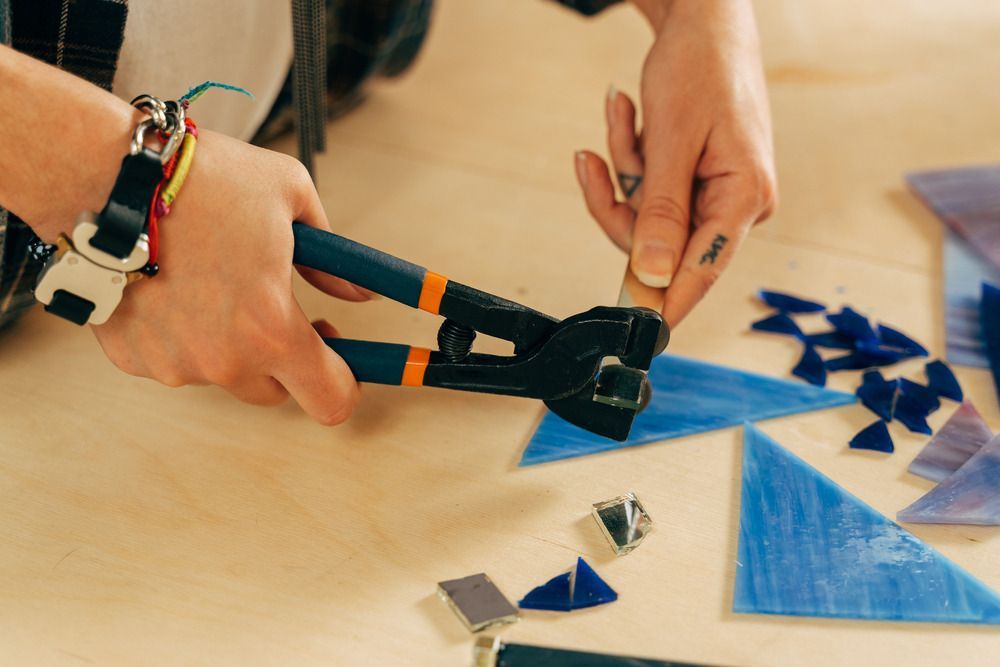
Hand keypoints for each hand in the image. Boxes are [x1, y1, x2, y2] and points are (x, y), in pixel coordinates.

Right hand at [0, 46, 362, 424]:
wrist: (103, 175)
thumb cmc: (203, 180)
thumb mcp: (292, 199)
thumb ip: (336, 261)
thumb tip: (363, 292)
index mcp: (271, 329)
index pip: (331, 400)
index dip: (345, 384)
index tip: (343, 359)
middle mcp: (222, 361)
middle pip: (276, 391)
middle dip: (285, 359)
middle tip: (281, 311)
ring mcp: (172, 364)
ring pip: (222, 373)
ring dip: (230, 344)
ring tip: (216, 281)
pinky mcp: (131, 358)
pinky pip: (175, 359)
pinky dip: (182, 335)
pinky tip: (173, 285)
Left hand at [575, 0, 775, 326]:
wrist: (703, 21)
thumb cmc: (700, 68)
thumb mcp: (672, 142)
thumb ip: (662, 214)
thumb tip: (654, 277)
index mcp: (746, 197)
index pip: (701, 270)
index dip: (664, 304)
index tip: (633, 336)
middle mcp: (736, 203)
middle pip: (661, 242)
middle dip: (621, 202)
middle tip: (594, 162)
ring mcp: (714, 193)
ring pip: (647, 215)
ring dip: (624, 168)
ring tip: (624, 112)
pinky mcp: (695, 179)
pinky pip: (648, 190)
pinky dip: (629, 157)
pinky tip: (626, 111)